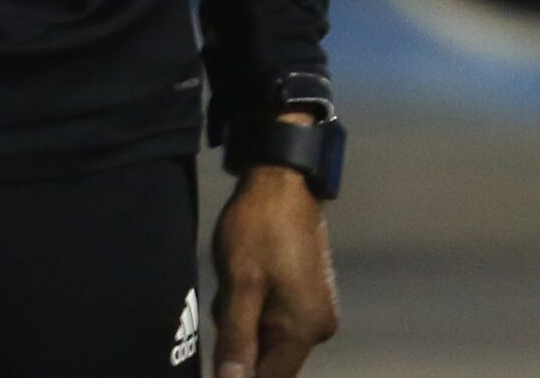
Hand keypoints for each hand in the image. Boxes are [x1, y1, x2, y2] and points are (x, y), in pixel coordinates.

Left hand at [211, 161, 338, 377]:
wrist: (282, 182)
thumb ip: (237, 341)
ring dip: (243, 322)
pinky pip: (275, 319)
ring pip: (267, 338)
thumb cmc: (259, 229)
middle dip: (239, 341)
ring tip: (234, 283)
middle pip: (268, 360)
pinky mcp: (309, 295)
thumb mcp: (240, 284)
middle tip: (226, 302)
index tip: (221, 349)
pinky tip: (243, 279)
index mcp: (305, 330)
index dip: (239, 376)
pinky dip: (253, 307)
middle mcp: (318, 328)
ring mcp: (315, 311)